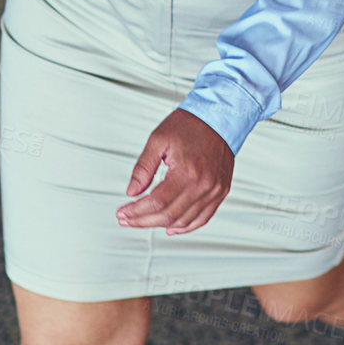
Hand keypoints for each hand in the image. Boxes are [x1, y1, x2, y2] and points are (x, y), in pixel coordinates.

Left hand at [117, 109, 233, 234]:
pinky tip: (171, 227)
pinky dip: (186, 227)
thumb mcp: (158, 140)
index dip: (137, 212)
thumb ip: (143, 168)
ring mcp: (215, 190)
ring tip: (143, 221)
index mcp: (187, 171)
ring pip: (184, 221)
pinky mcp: (221, 191)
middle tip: (127, 219)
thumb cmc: (190, 125)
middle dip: (143, 221)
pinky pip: (203, 218)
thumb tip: (132, 191)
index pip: (157, 202)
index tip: (122, 213)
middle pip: (169, 215)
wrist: (219, 117)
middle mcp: (204, 184)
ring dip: (161, 225)